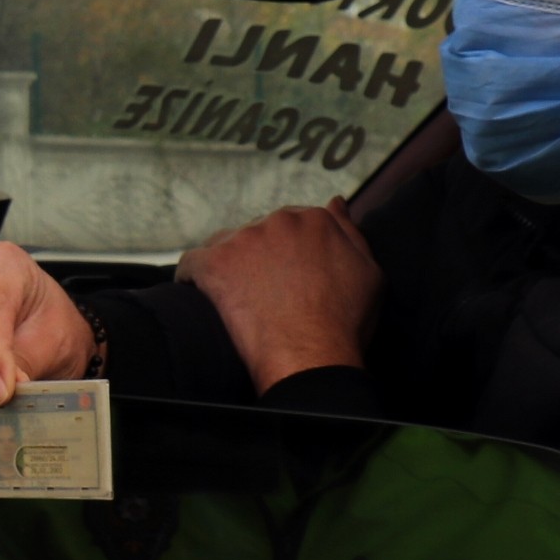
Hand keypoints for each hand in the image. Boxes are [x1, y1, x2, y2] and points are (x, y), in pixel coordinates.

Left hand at [175, 199, 381, 391]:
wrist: (312, 356)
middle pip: (258, 233)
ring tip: (236, 299)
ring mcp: (245, 239)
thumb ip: (350, 233)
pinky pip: (192, 263)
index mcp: (315, 220)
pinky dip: (193, 277)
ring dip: (229, 266)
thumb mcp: (368, 273)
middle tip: (262, 294)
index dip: (286, 253)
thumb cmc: (344, 323)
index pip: (290, 226)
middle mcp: (279, 221)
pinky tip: (199, 294)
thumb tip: (335, 203)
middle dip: (257, 258)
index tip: (284, 278)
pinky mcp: (215, 263)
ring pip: (225, 244)